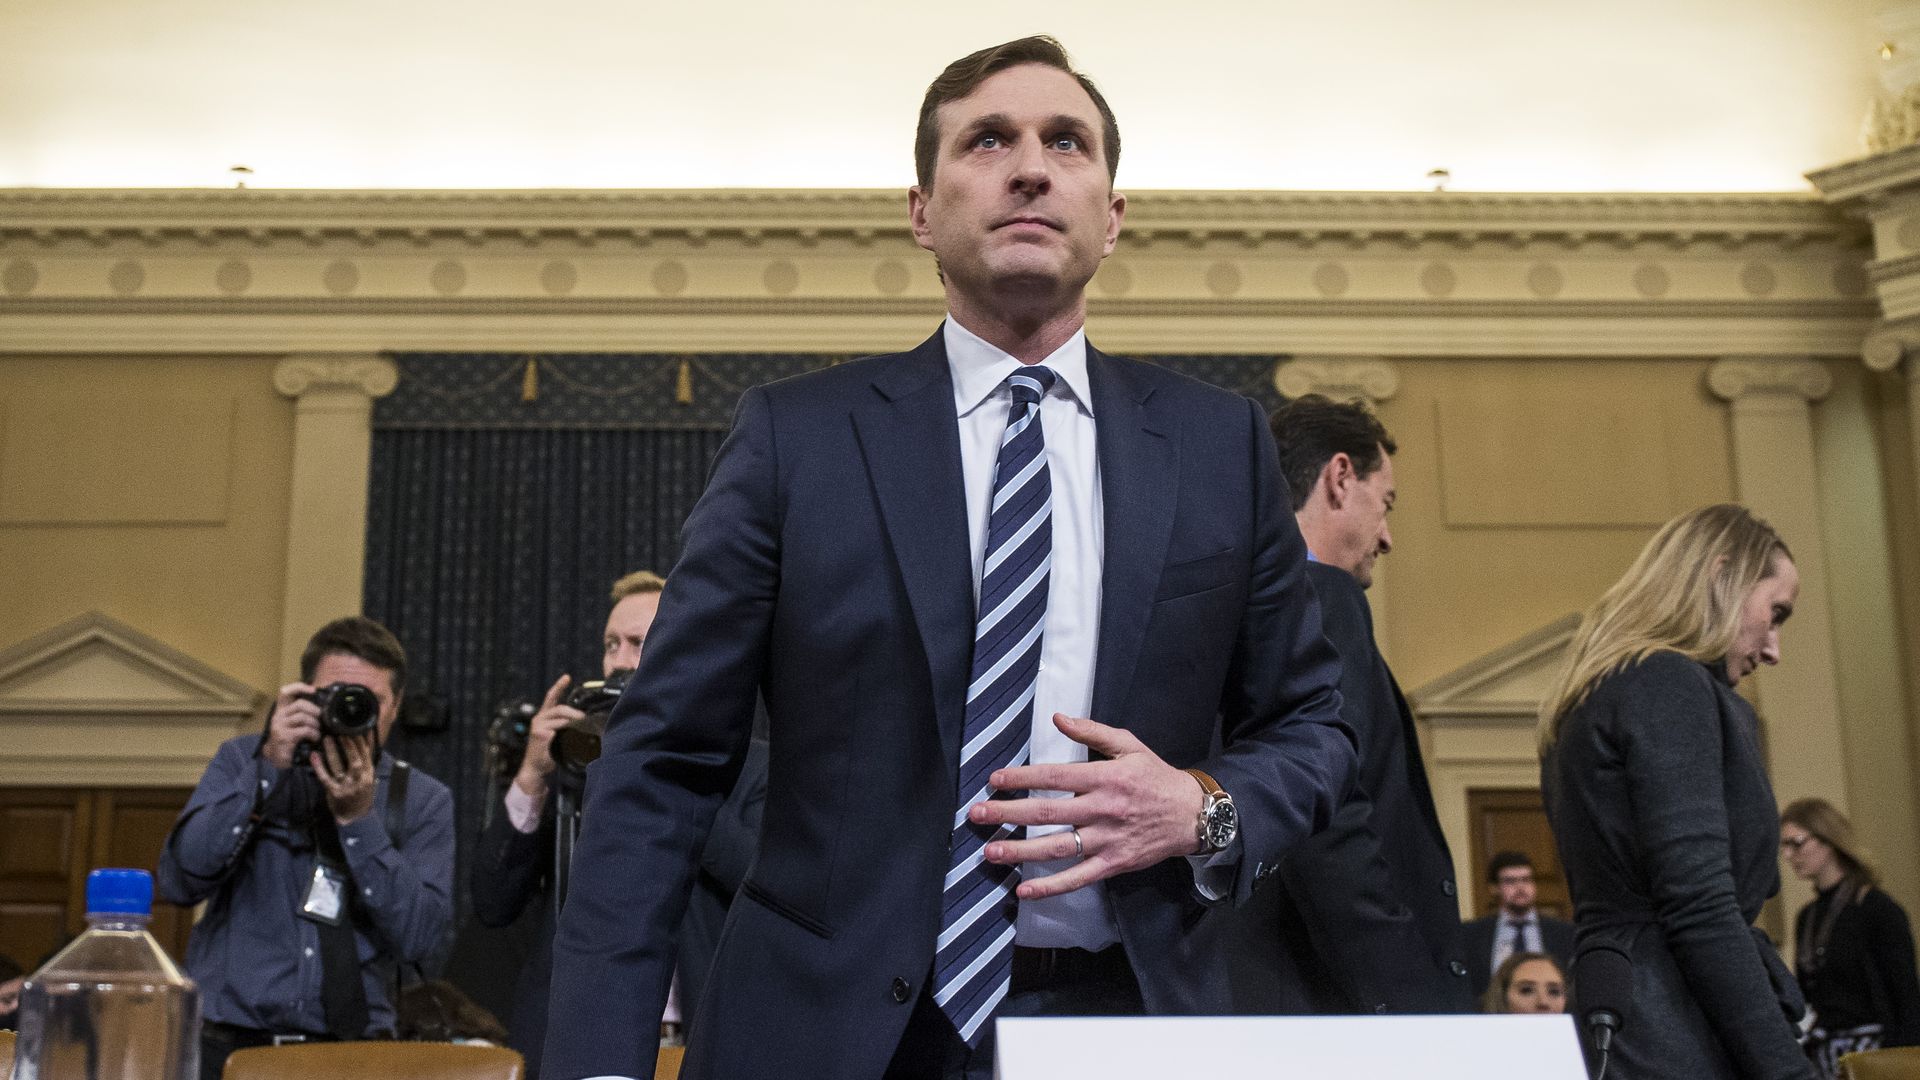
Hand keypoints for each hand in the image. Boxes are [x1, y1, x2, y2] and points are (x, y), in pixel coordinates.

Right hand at [262, 682, 321, 769]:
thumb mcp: (294, 724)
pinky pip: (304, 730)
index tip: (313, 690)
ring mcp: (280, 726)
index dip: (299, 687)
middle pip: (300, 704)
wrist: (277, 758)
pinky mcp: (284, 736)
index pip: (285, 692)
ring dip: (315, 724)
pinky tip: (315, 738)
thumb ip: (302, 714)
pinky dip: (314, 733)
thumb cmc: (289, 740)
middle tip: (320, 719)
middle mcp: (278, 716)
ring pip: (303, 717)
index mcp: (281, 711)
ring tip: (317, 731)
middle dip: (314, 710)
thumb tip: (321, 708)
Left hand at [314, 731, 377, 823]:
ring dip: (333, 752)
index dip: (361, 742)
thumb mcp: (369, 778)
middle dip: (349, 745)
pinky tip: (314, 755)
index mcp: (369, 775)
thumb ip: (366, 761)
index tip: (356, 730)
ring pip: (339, 767)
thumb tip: (365, 739)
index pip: (366, 756)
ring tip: (327, 738)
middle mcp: (359, 781)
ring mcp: (346, 787)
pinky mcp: (334, 792)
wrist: (355, 816)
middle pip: (355, 761)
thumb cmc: (362, 794)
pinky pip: (325, 777)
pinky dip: (319, 766)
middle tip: (341, 731)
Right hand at [513, 674, 583, 796]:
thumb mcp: (558, 737)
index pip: (551, 697)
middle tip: (587, 719)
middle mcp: (539, 719)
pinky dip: (569, 730)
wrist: (536, 769)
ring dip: (575, 721)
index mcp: (543, 717)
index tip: (567, 677)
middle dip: (575, 712)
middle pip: (560, 708)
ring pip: (561, 717)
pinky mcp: (540, 733)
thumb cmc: (548, 754)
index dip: (559, 686)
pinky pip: (558, 728)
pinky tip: (574, 735)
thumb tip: (587, 723)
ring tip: (585, 726)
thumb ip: (566, 728)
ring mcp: (538, 726)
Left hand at [971, 714, 1206, 899]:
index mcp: (1104, 777)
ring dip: (1020, 851)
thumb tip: (1058, 718)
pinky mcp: (1113, 864)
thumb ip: (1092, 732)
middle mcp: (1102, 809)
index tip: (995, 780)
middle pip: (1048, 813)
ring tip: (990, 851)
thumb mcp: (1129, 745)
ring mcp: (1107, 840)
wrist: (1192, 814)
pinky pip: (1078, 878)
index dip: (1022, 778)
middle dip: (1008, 814)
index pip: (1054, 777)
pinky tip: (1024, 889)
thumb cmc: (1155, 777)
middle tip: (977, 814)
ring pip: (1057, 847)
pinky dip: (1050, 886)